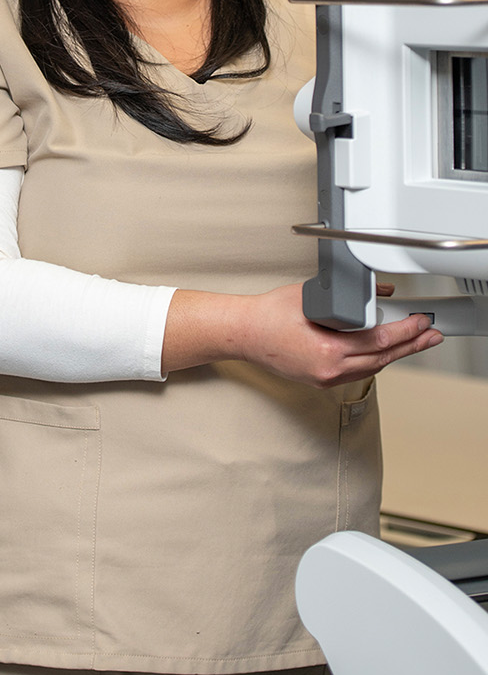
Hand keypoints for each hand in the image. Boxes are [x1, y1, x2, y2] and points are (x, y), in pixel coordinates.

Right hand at [239, 283, 442, 387]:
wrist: (243, 334)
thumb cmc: (267, 316)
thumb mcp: (311, 296)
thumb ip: (350, 296)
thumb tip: (381, 294)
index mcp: (327, 350)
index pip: (380, 342)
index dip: (407, 332)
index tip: (421, 322)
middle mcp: (328, 369)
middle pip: (383, 359)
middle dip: (412, 346)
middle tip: (432, 336)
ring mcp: (325, 378)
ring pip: (373, 368)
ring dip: (396, 355)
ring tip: (414, 342)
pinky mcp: (321, 380)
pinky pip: (358, 372)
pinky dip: (375, 361)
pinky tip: (384, 351)